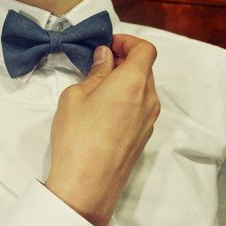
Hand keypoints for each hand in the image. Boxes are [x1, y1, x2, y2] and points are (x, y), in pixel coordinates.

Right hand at [45, 34, 159, 225]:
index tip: (109, 46)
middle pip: (145, 69)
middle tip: (99, 64)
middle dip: (125, 60)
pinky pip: (140, 108)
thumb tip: (105, 58)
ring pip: (143, 89)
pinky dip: (127, 99)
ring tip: (97, 87)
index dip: (128, 42)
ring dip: (125, 81)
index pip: (146, 49)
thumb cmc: (78, 136)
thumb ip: (96, 72)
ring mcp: (149, 121)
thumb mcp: (77, 95)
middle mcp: (149, 99)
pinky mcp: (143, 137)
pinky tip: (103, 109)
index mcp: (134, 82)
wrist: (88, 184)